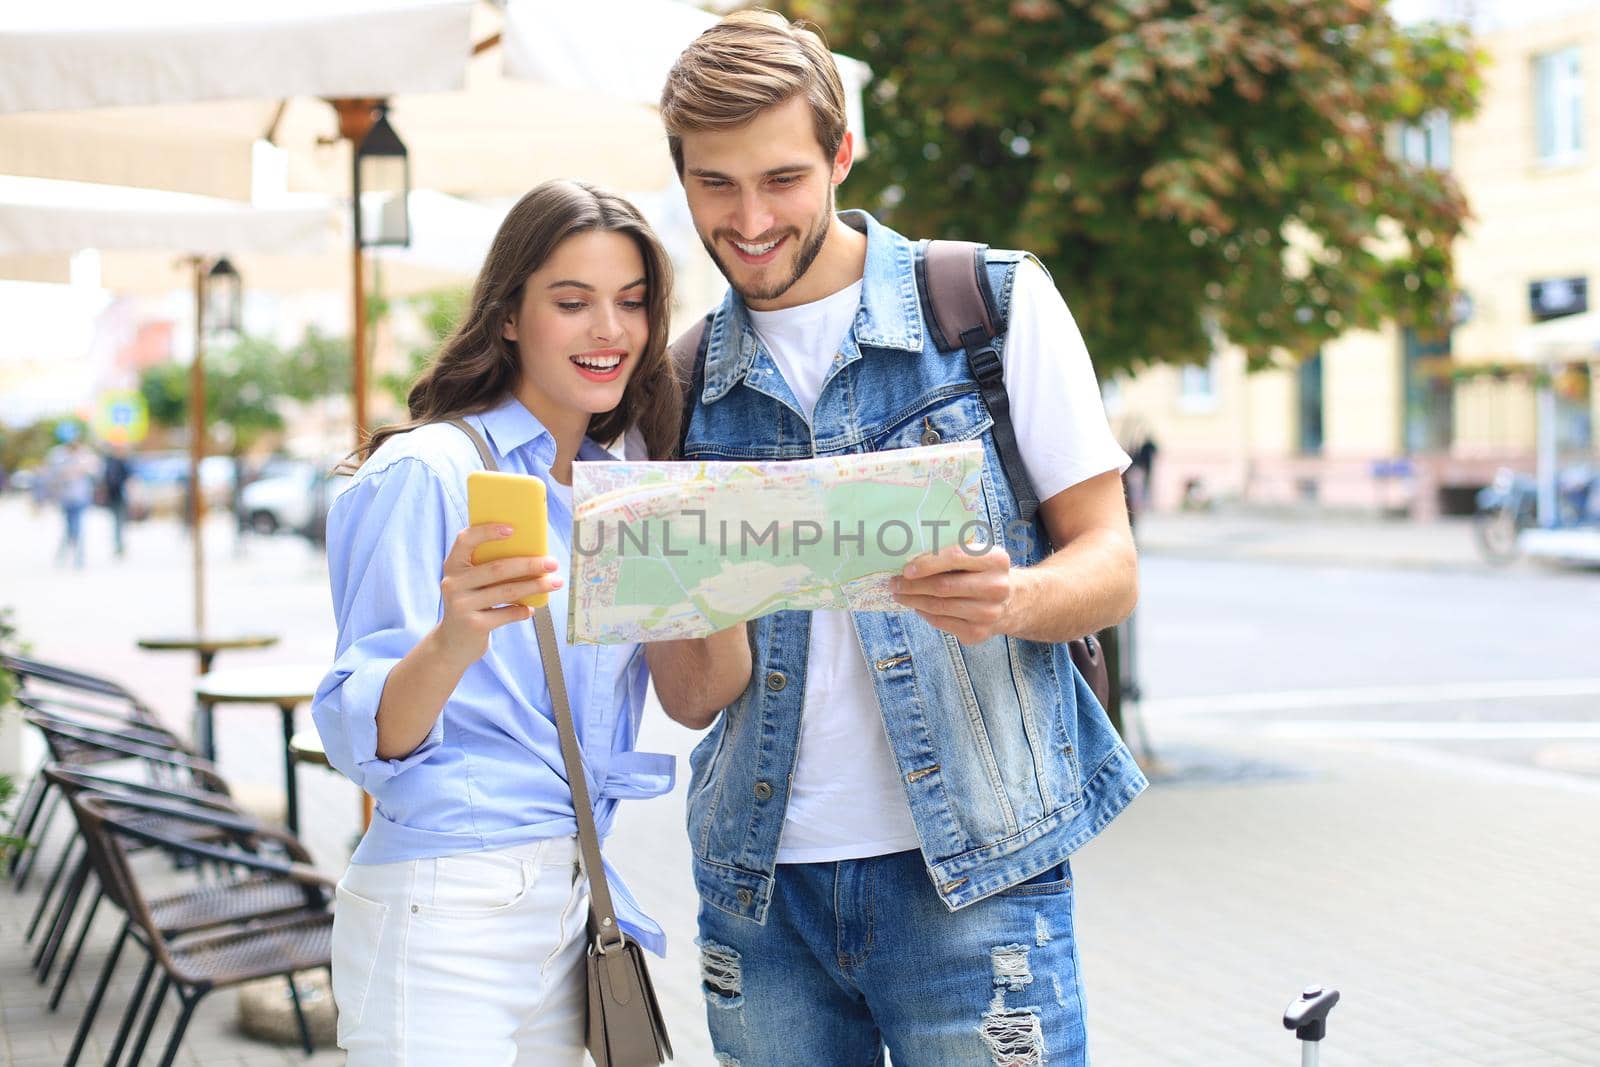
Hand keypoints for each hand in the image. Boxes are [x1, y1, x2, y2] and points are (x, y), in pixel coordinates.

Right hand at [433, 524, 561, 663]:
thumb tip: (532, 554)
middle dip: (529, 565)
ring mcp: (461, 605)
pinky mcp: (473, 625)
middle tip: (552, 563)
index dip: (487, 532)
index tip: (513, 529)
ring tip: (555, 583)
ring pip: (506, 591)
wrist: (452, 643)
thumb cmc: (471, 604)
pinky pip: (506, 614)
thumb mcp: (471, 584)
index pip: (465, 540)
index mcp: (453, 566)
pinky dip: (522, 611)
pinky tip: (531, 610)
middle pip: (497, 568)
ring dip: (534, 586)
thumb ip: (489, 568)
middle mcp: (453, 583)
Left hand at [890, 542, 1012, 644]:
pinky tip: (917, 606)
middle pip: (943, 586)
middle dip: (912, 585)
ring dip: (913, 600)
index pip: (956, 557)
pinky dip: (924, 613)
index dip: (927, 563)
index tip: (906, 568)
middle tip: (894, 582)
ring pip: (939, 607)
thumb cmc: (984, 572)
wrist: (1012, 602)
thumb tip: (910, 556)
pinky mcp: (978, 633)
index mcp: (996, 560)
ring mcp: (988, 613)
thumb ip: (952, 551)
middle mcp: (996, 587)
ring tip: (899, 594)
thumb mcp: (979, 555)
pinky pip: (941, 622)